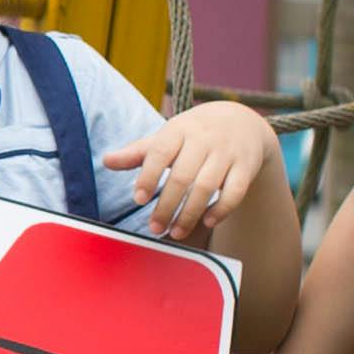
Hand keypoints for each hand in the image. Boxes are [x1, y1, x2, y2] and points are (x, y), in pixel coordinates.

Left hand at [113, 100, 283, 244]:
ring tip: (175, 232)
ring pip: (207, 187)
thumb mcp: (168, 136)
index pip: (161, 151)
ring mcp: (227, 153)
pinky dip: (221, 209)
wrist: (241, 121)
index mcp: (179, 129)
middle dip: (167, 205)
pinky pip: (235, 192)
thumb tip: (106, 161)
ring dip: (190, 214)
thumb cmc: (194, 133)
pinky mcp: (246, 166)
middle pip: (182, 176)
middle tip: (154, 227)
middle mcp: (204, 139)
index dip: (148, 175)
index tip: (139, 199)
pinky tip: (207, 222)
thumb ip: (139, 152)